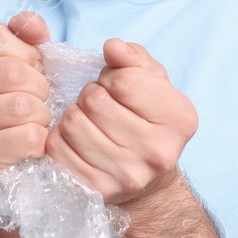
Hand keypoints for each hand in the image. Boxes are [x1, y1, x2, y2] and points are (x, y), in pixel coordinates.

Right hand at [0, 12, 51, 177]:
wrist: (6, 152)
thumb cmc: (15, 96)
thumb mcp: (23, 57)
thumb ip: (27, 32)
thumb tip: (30, 24)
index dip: (22, 50)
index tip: (27, 66)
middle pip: (10, 72)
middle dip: (38, 86)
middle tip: (35, 99)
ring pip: (21, 106)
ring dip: (40, 114)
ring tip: (31, 120)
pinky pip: (27, 138)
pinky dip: (40, 139)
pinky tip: (29, 141)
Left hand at [45, 38, 197, 208]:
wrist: (148, 183)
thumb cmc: (147, 121)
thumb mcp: (152, 83)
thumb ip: (134, 58)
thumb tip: (113, 47)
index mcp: (179, 118)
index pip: (124, 80)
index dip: (112, 76)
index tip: (117, 86)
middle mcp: (158, 151)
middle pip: (95, 100)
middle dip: (91, 94)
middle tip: (101, 106)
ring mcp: (127, 175)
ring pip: (72, 123)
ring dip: (74, 114)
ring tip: (90, 122)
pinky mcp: (97, 190)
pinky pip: (57, 148)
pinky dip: (60, 137)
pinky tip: (77, 141)